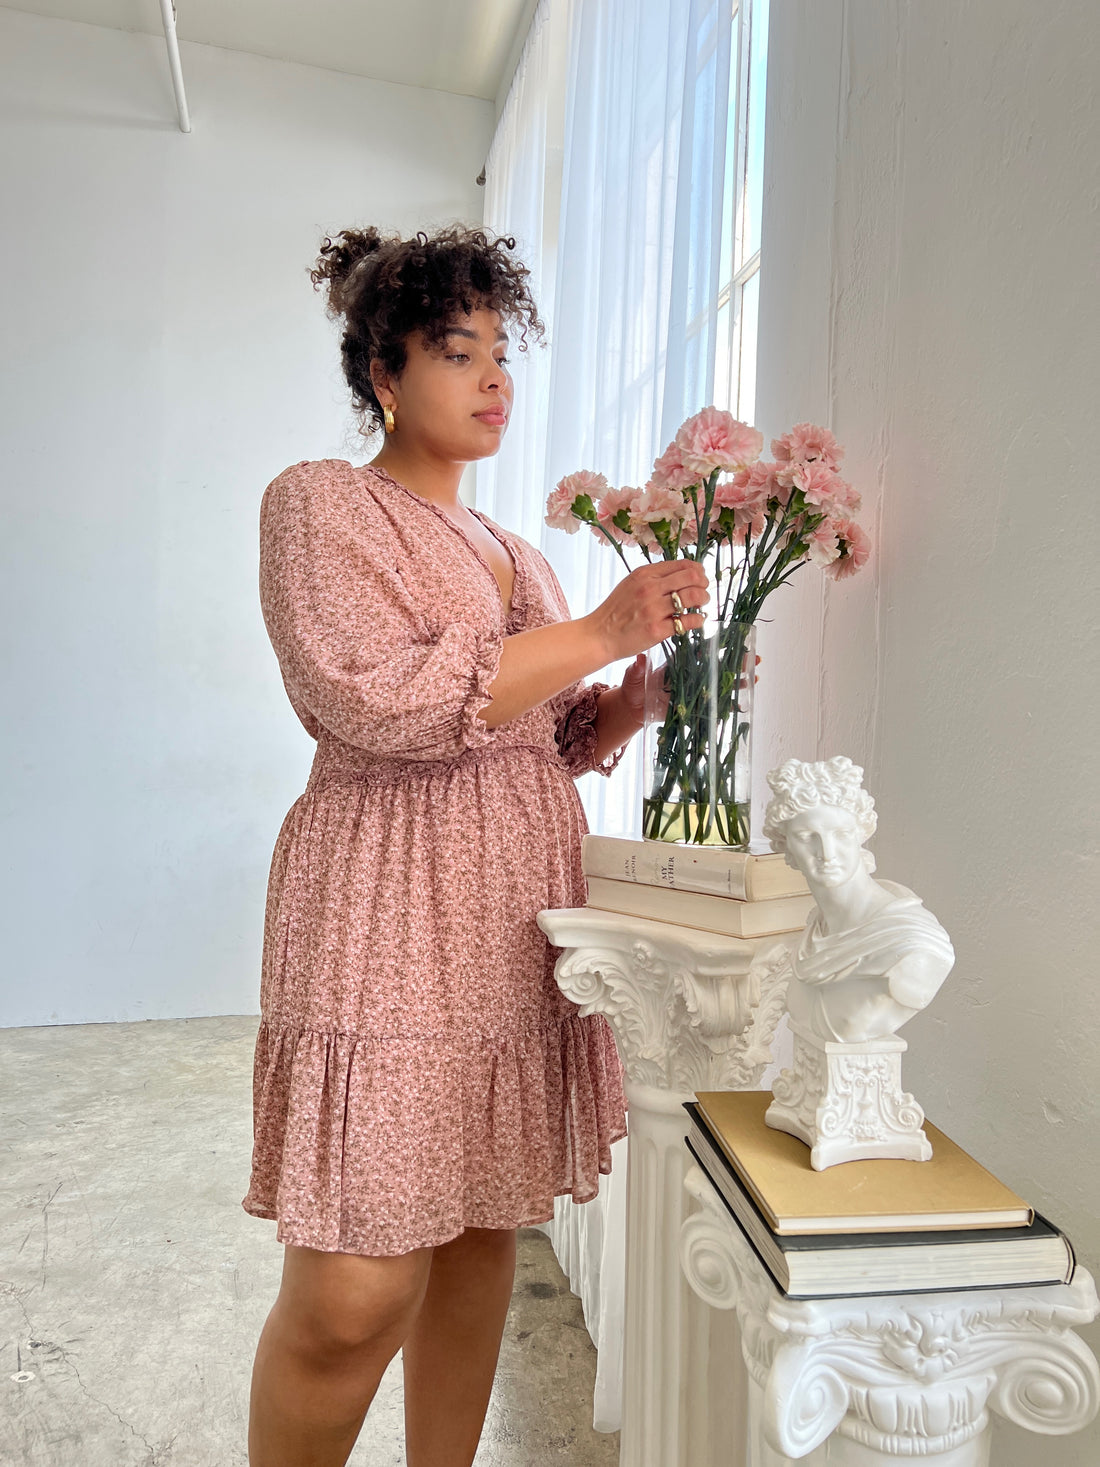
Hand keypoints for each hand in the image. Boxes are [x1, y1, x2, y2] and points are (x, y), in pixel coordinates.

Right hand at [585, 561, 710, 662]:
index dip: (698, 570)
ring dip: (704, 600)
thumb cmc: (616, 611)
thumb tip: (683, 574)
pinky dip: (698, 620)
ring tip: (702, 605)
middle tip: (704, 592)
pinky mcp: (657, 630)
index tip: (701, 578)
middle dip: (704, 584)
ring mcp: (654, 609)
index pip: (683, 564)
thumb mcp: (631, 584)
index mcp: (645, 574)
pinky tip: (697, 621)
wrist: (599, 635)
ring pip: (693, 596)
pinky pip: (687, 621)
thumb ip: (654, 577)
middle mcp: (650, 588)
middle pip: (692, 577)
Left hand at [620, 650, 759, 724]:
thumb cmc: (634, 687)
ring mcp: (695, 689)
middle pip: (719, 664)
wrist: (633, 706)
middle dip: (738, 661)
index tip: (735, 638)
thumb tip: (639, 660)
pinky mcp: (695, 705)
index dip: (719, 644)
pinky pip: (715, 704)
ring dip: (739, 680)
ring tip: (755, 677)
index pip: (702, 649)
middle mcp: (691, 673)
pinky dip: (729, 704)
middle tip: (755, 658)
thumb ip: (638, 670)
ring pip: (721, 682)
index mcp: (680, 660)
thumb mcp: (634, 677)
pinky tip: (743, 703)